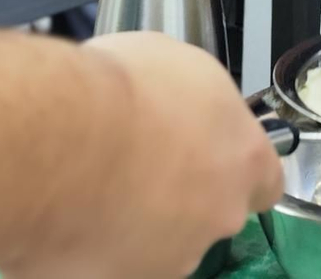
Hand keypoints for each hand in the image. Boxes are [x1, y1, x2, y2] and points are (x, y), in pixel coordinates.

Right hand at [13, 33, 282, 277]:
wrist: (55, 142)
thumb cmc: (118, 91)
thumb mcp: (176, 62)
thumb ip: (195, 99)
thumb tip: (181, 102)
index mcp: (244, 160)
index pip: (265, 181)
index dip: (234, 168)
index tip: (208, 155)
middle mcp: (218, 217)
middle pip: (211, 213)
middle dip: (181, 194)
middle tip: (136, 161)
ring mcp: (170, 258)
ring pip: (162, 243)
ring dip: (136, 219)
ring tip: (92, 185)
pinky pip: (110, 263)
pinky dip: (94, 245)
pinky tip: (67, 212)